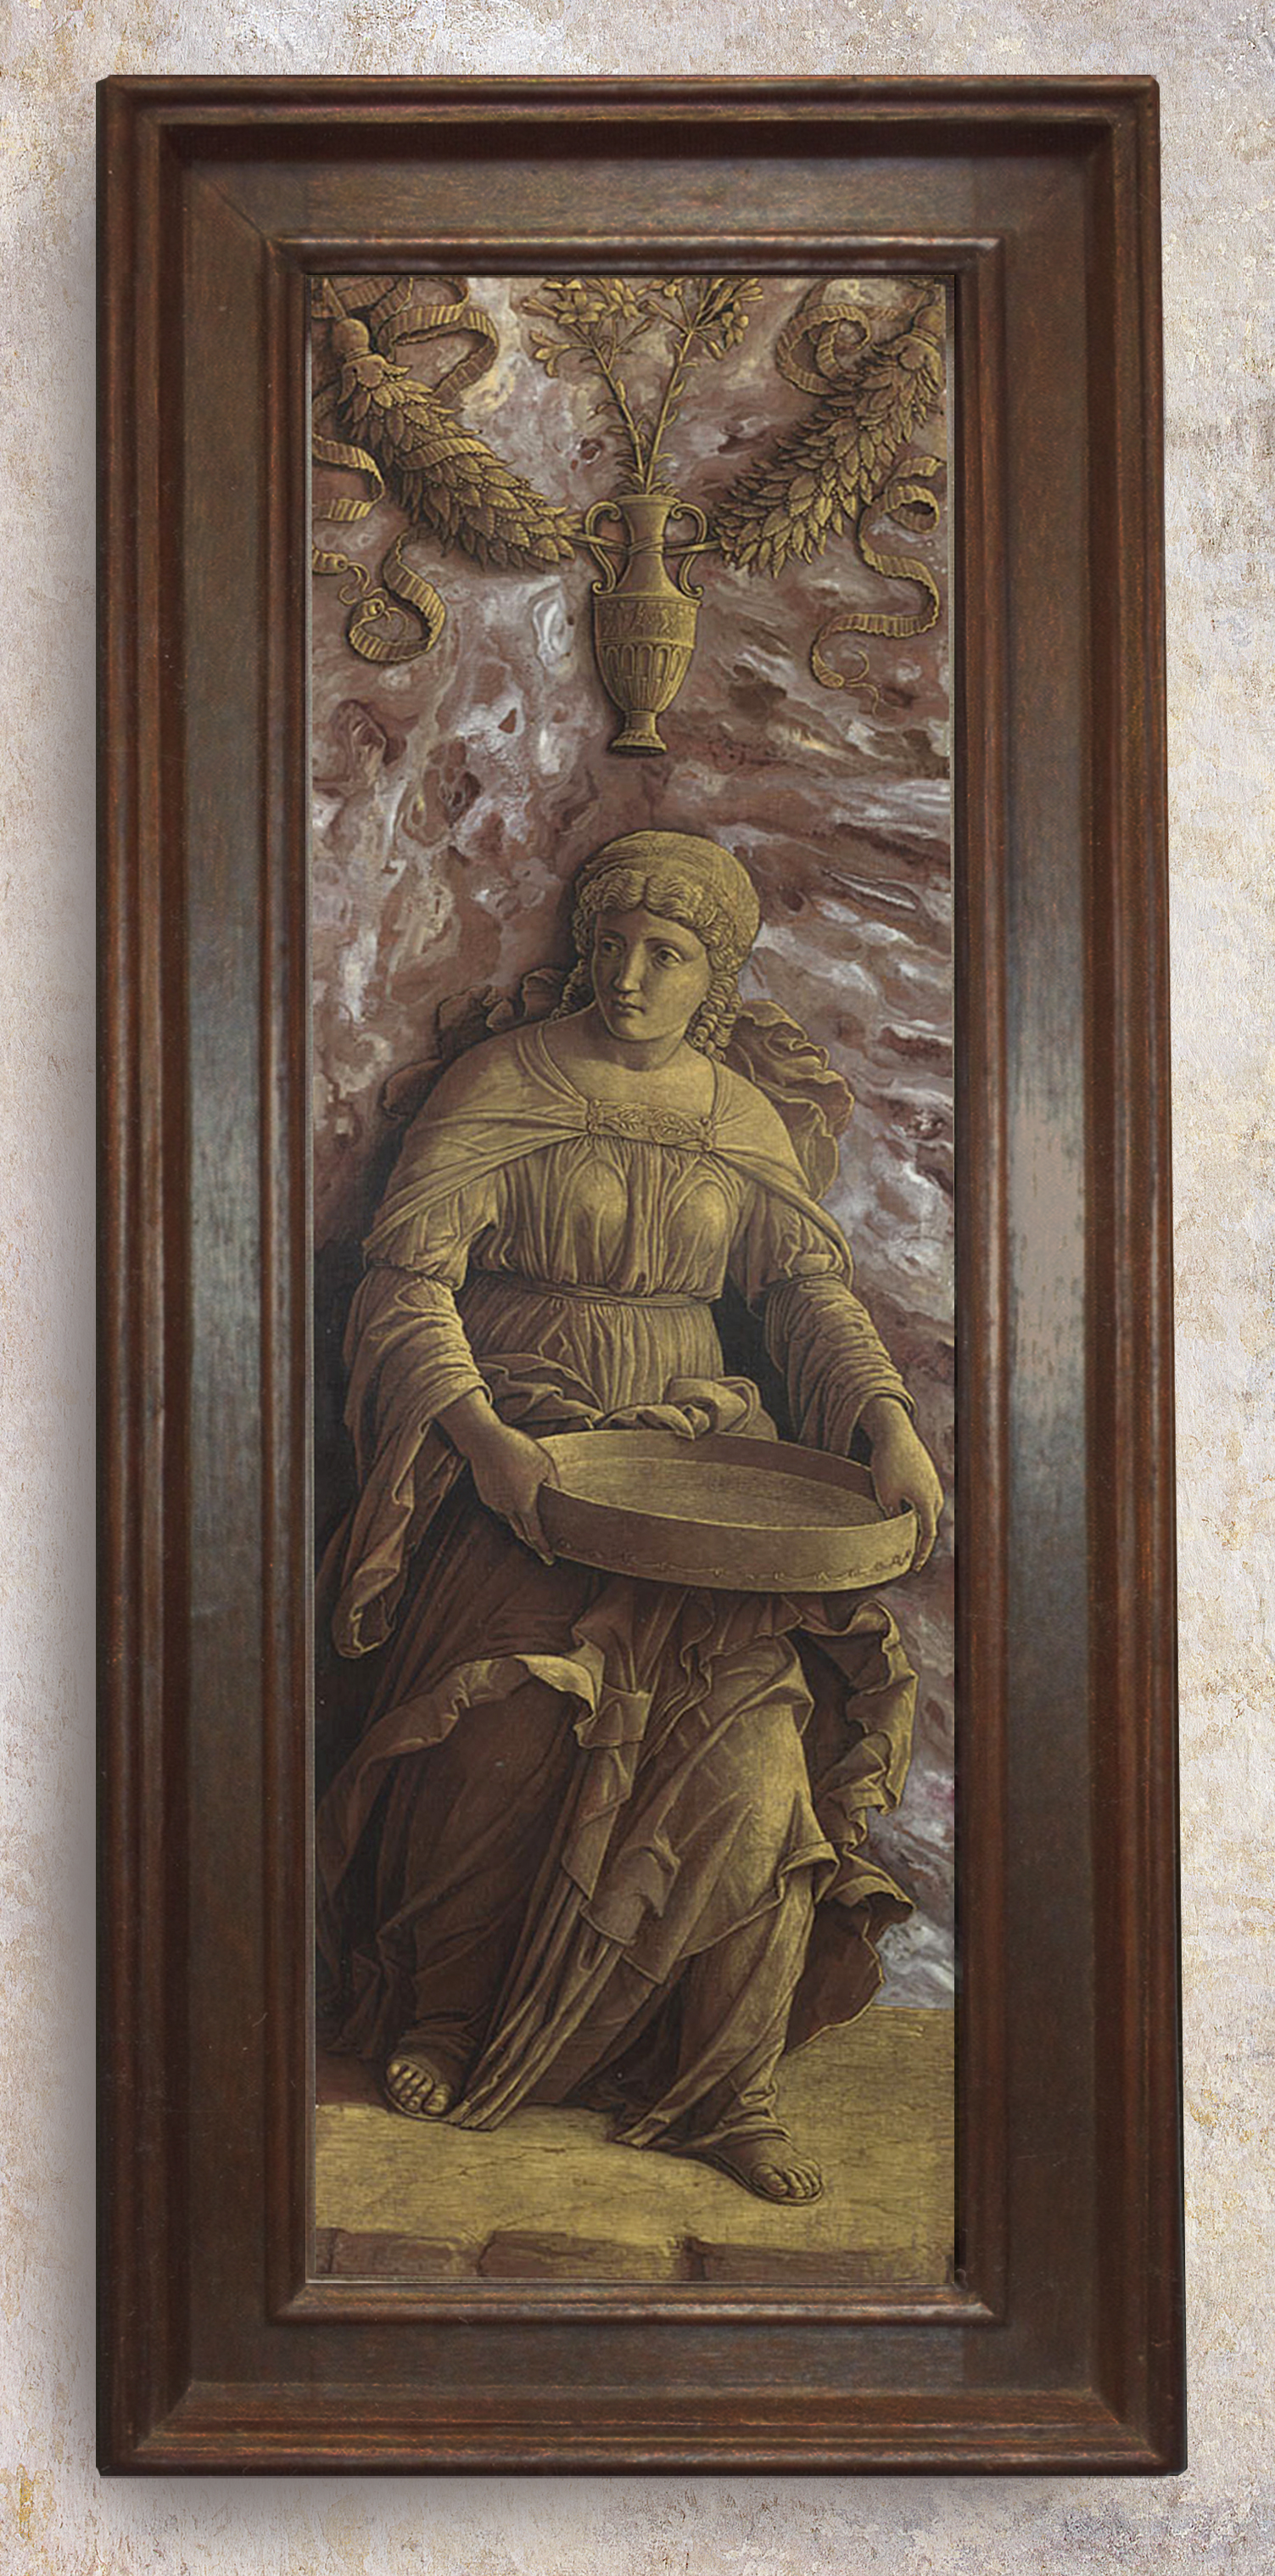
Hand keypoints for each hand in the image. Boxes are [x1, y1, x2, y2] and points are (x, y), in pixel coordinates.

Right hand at [437, 1395, 558, 1562]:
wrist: (485, 1441)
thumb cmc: (518, 1450)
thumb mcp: (545, 1464)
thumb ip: (553, 1484)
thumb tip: (558, 1496)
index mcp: (524, 1504)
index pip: (535, 1534)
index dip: (543, 1548)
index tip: (550, 1559)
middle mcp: (507, 1508)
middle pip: (521, 1532)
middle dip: (532, 1540)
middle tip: (542, 1546)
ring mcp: (494, 1503)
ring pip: (510, 1519)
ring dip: (520, 1520)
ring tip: (528, 1513)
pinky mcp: (485, 1496)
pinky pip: (500, 1507)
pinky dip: (508, 1506)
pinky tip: (512, 1492)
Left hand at [861, 1398, 943, 1569]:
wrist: (894, 1431)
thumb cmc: (888, 1464)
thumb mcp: (885, 1496)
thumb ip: (892, 1517)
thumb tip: (895, 1531)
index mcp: (927, 1502)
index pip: (928, 1535)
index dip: (921, 1554)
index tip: (913, 1567)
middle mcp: (935, 1493)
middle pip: (930, 1524)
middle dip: (921, 1541)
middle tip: (910, 1556)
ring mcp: (933, 1482)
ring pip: (929, 1510)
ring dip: (920, 1523)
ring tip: (908, 1534)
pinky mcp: (927, 1473)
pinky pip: (926, 1497)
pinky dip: (919, 1508)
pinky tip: (907, 1509)